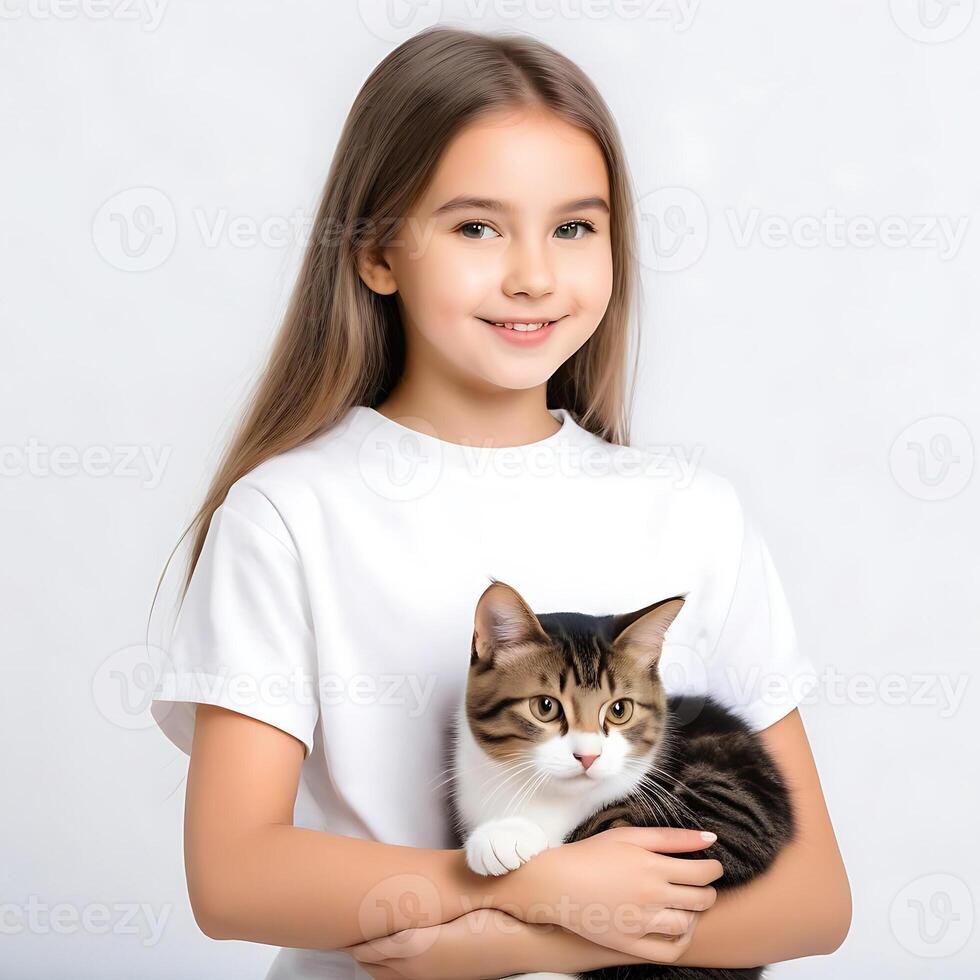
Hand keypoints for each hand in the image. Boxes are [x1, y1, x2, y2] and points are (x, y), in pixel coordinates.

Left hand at [344, 908, 526, 979]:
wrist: (522, 944)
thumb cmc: (489, 919)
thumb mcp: (453, 905)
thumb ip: (421, 902)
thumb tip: (392, 888)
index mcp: (416, 947)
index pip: (371, 947)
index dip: (355, 933)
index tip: (342, 916)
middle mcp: (417, 968)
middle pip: (373, 964)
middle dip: (358, 946)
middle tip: (345, 924)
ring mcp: (429, 977)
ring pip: (385, 975)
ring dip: (371, 960)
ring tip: (362, 939)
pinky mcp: (442, 979)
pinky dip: (387, 969)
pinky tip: (391, 956)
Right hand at [494, 825, 723, 962]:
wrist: (557, 882)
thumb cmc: (592, 854)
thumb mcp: (629, 836)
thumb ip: (671, 837)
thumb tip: (710, 838)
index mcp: (652, 868)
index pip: (702, 873)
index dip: (714, 869)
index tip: (711, 866)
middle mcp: (650, 897)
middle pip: (700, 900)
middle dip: (708, 891)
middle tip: (701, 885)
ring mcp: (641, 923)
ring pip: (687, 925)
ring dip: (696, 915)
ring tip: (688, 904)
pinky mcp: (630, 943)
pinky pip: (669, 951)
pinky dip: (681, 942)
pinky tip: (678, 929)